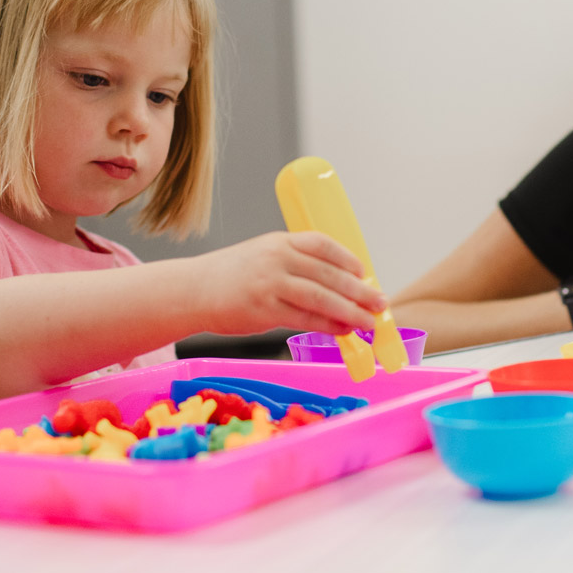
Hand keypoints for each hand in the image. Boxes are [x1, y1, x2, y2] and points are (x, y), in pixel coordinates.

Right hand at [187, 232, 383, 334]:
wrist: (192, 291)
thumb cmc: (232, 277)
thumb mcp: (264, 257)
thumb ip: (296, 265)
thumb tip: (338, 286)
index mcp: (280, 241)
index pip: (323, 244)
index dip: (348, 259)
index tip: (365, 272)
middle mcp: (277, 258)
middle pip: (329, 274)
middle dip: (359, 290)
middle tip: (380, 302)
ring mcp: (270, 284)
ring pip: (321, 297)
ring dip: (350, 311)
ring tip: (368, 321)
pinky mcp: (264, 310)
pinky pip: (305, 318)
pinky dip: (328, 325)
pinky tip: (343, 330)